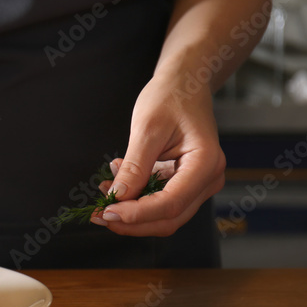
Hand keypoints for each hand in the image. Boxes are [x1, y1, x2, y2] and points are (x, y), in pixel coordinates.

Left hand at [91, 77, 225, 235]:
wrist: (184, 84)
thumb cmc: (171, 97)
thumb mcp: (147, 128)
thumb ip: (135, 166)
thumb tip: (119, 197)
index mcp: (206, 163)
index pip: (170, 204)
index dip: (136, 214)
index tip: (107, 212)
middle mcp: (208, 179)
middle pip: (169, 218)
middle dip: (132, 222)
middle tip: (98, 215)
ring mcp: (199, 184)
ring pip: (164, 216)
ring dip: (131, 213)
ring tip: (104, 194)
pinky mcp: (185, 184)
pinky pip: (160, 202)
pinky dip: (136, 200)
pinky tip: (117, 183)